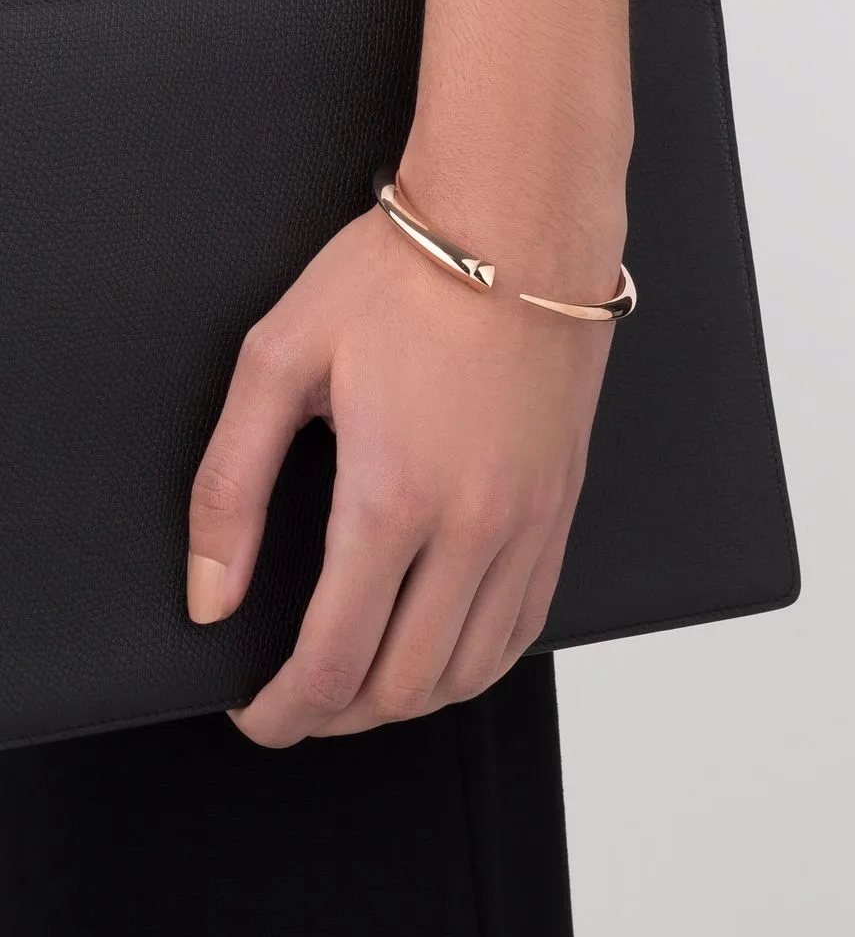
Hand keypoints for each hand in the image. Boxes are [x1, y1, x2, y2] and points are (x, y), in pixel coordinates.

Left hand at [186, 189, 624, 746]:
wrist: (520, 220)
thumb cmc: (406, 276)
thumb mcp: (281, 359)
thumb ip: (232, 486)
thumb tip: (212, 590)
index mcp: (393, 496)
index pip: (334, 660)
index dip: (283, 710)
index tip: (257, 712)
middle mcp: (473, 526)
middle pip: (405, 686)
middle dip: (337, 716)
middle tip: (297, 700)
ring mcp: (529, 521)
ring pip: (472, 670)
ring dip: (407, 700)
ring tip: (362, 682)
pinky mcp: (561, 504)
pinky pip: (529, 624)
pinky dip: (477, 661)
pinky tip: (444, 644)